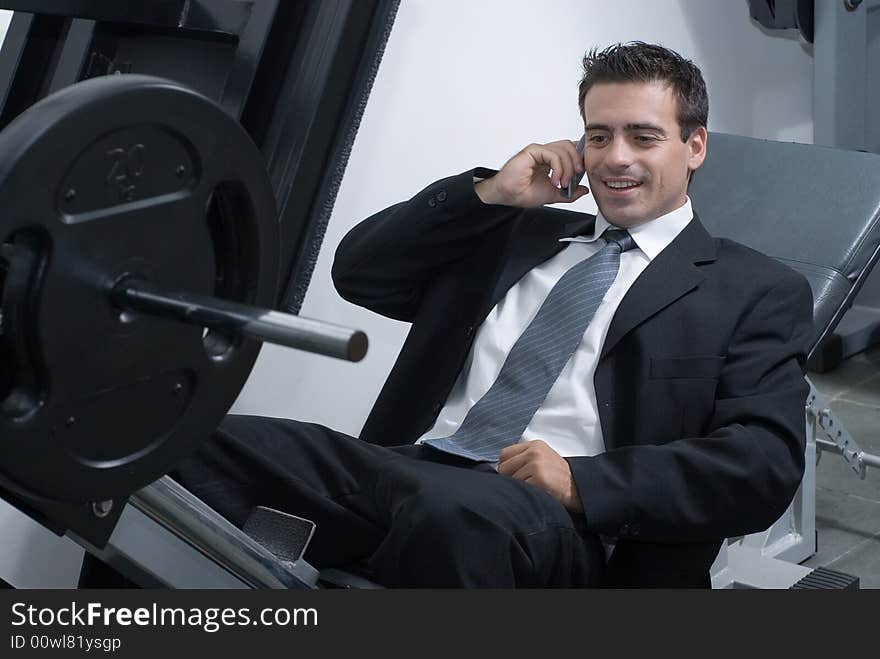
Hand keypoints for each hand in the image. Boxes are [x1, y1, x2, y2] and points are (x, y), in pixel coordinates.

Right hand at [475, 140, 589, 207]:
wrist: (509, 196)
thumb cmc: (523, 193)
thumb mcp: (554, 195)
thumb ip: (570, 193)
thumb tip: (584, 190)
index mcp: (550, 161)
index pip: (571, 150)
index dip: (579, 158)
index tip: (582, 173)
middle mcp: (545, 153)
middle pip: (570, 146)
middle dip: (577, 161)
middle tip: (575, 177)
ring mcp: (539, 151)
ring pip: (564, 149)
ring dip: (567, 168)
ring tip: (562, 183)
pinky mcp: (533, 151)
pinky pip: (552, 154)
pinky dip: (558, 168)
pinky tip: (554, 179)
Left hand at [498, 440, 582, 511]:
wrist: (578, 487)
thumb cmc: (557, 476)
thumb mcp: (542, 458)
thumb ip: (523, 458)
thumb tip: (499, 470)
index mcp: (534, 445)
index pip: (504, 454)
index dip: (506, 467)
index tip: (515, 475)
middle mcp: (534, 452)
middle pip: (503, 468)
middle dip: (509, 479)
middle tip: (524, 484)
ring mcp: (536, 465)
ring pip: (511, 480)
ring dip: (519, 488)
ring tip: (533, 488)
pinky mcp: (539, 479)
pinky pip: (520, 489)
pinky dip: (526, 494)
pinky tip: (537, 493)